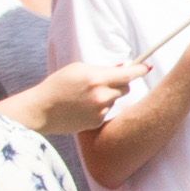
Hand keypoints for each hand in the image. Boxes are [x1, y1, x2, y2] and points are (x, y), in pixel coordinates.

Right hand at [19, 57, 141, 135]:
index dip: (140, 70)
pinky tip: (83, 107)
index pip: (128, 74)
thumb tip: (121, 67)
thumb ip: (101, 68)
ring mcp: (99, 111)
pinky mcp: (96, 122)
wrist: (42, 110)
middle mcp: (101, 96)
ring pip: (115, 100)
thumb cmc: (57, 85)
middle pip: (125, 88)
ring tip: (86, 96)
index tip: (147, 67)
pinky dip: (99, 107)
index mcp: (96, 79)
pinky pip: (106, 111)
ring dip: (108, 96)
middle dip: (121, 83)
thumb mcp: (77, 69)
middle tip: (107, 80)